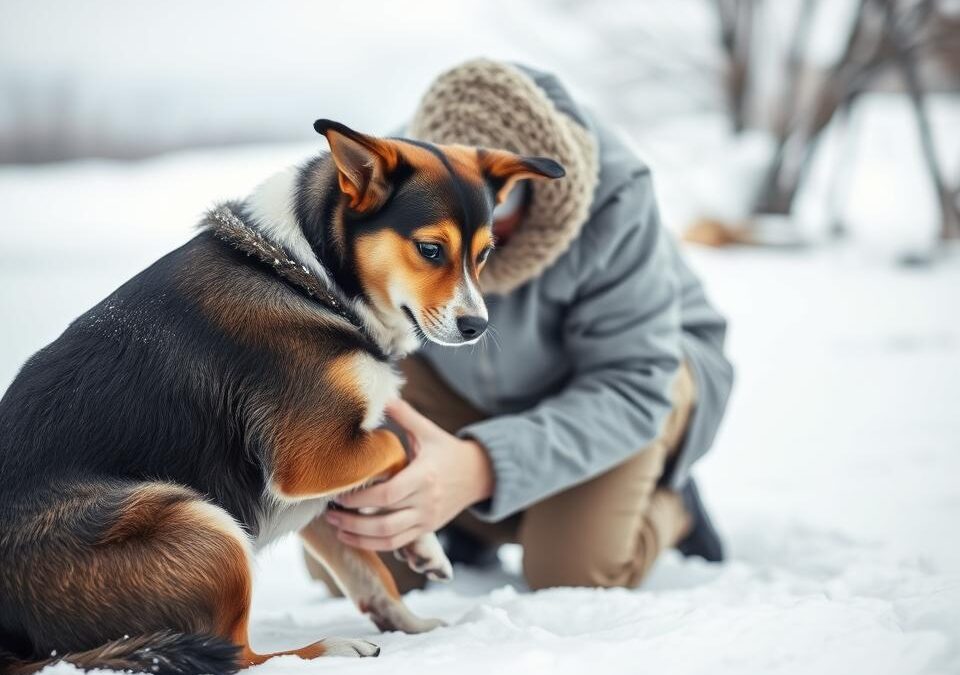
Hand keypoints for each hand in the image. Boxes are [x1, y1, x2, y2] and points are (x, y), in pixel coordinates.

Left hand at [325, 398, 493, 550]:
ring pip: (389, 538)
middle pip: (384, 522)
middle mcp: (425, 502)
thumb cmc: (448, 450)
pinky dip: (373, 545)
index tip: (339, 495)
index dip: (360, 499)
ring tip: (337, 528)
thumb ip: (403, 414)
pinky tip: (354, 537)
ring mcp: (426, 519)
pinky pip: (397, 544)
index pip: (388, 494)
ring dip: (359, 537)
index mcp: (424, 476)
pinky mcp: (426, 530)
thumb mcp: (427, 431)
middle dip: (352, 521)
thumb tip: (381, 393)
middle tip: (329, 514)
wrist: (479, 475)